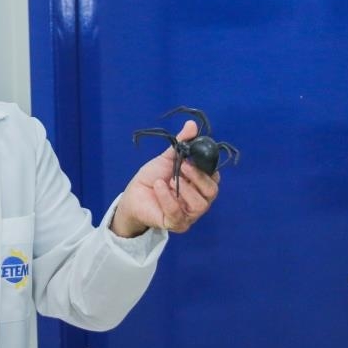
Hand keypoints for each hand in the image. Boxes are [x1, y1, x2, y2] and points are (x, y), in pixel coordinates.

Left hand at [110, 120, 220, 235]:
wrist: (132, 195)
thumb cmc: (152, 177)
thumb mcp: (168, 158)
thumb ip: (182, 143)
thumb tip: (192, 124)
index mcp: (199, 185)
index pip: (214, 178)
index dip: (207, 168)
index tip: (192, 157)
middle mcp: (198, 201)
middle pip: (212, 192)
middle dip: (199, 178)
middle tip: (183, 167)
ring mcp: (189, 215)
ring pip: (200, 205)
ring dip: (185, 189)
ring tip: (170, 180)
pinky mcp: (175, 224)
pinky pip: (178, 213)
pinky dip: (168, 198)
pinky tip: (159, 186)